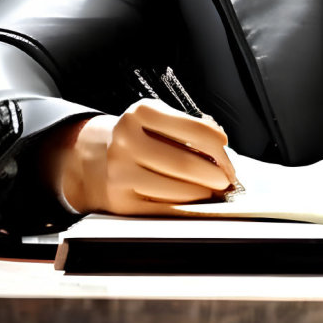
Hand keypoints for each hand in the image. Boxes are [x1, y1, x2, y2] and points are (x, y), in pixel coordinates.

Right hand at [43, 99, 236, 215]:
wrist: (93, 158)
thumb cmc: (140, 137)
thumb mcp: (158, 119)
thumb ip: (190, 128)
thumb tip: (220, 148)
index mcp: (141, 113)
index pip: (194, 128)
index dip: (217, 144)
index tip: (226, 149)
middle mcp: (126, 141)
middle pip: (186, 163)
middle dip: (216, 173)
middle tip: (228, 177)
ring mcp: (120, 173)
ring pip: (177, 190)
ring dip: (204, 193)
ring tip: (214, 189)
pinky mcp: (120, 201)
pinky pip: (164, 208)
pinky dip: (188, 207)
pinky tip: (197, 201)